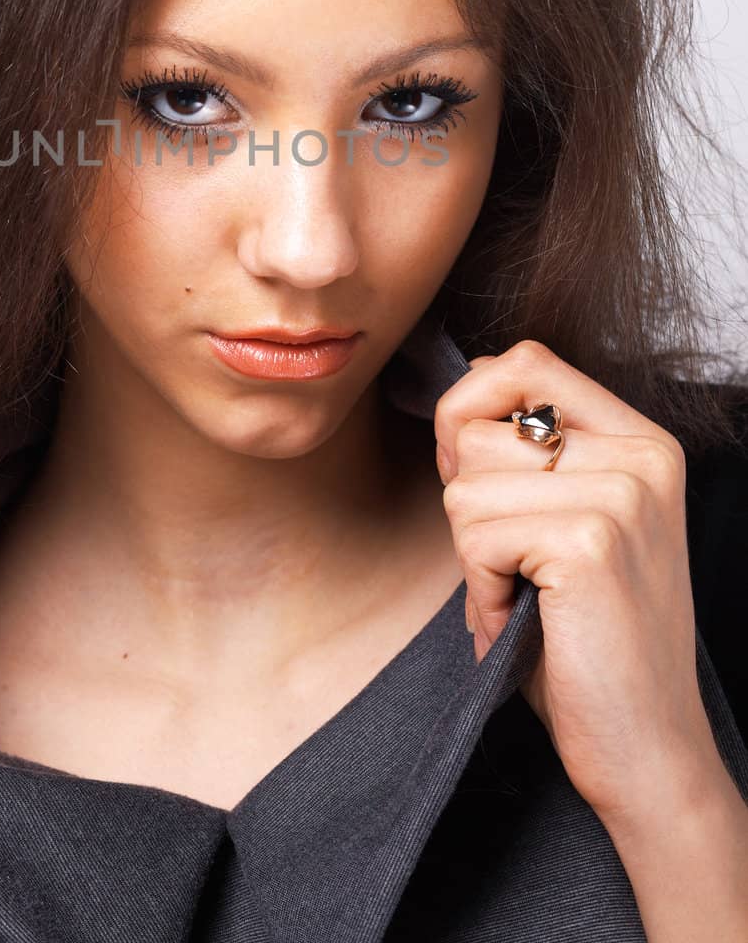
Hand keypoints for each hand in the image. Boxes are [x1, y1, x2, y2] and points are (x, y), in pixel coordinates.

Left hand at [434, 339, 720, 824]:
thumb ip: (530, 451)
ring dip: (473, 555)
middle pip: (477, 425)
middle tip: (516, 565)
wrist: (649, 749)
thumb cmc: (590, 640)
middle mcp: (641, 454)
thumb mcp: (570, 520)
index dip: (472, 411)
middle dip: (469, 502)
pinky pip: (472, 533)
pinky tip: (524, 620)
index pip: (524, 361)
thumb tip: (461, 388)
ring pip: (465, 480)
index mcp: (640, 439)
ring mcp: (620, 493)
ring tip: (525, 597)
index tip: (482, 482)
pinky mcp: (589, 542)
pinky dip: (480, 588)